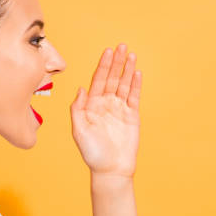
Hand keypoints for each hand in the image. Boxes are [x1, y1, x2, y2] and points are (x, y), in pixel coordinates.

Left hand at [69, 43, 142, 177]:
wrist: (110, 170)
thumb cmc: (92, 153)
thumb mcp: (79, 131)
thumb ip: (78, 109)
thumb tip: (81, 88)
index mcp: (91, 105)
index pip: (98, 81)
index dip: (103, 66)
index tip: (108, 52)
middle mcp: (105, 104)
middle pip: (112, 78)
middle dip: (116, 62)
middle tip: (122, 46)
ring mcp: (119, 109)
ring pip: (124, 85)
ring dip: (128, 70)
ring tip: (132, 55)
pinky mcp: (132, 116)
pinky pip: (134, 97)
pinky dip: (136, 85)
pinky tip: (137, 73)